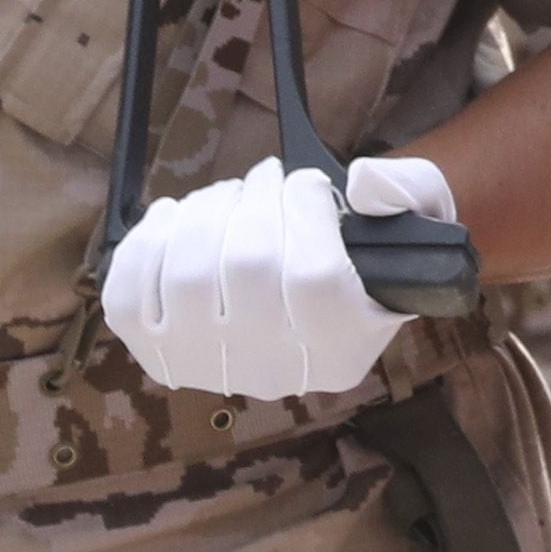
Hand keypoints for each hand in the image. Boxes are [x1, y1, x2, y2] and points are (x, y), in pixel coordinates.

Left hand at [102, 154, 456, 399]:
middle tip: (266, 179)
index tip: (307, 181)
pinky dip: (144, 245)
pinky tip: (175, 219)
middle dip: (254, 199)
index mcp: (344, 347)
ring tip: (228, 196)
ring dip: (205, 213)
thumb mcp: (420, 216)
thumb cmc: (371, 250)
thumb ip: (410, 192)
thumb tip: (363, 182)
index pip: (316, 281)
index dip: (305, 212)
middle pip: (247, 270)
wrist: (317, 293)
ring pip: (187, 277)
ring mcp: (208, 368)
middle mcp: (275, 372)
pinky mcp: (157, 354)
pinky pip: (129, 298)